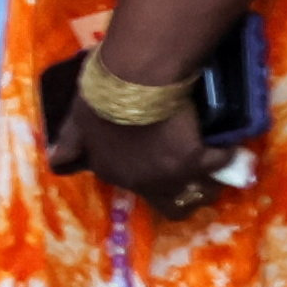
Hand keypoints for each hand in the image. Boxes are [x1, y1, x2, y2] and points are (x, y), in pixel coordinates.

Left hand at [41, 43, 222, 210]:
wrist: (132, 79)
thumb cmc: (101, 93)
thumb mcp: (77, 118)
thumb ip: (70, 141)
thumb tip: (55, 161)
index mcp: (109, 171)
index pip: (134, 187)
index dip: (152, 177)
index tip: (163, 163)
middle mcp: (139, 182)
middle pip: (172, 206)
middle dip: (186, 196)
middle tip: (197, 179)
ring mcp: (169, 174)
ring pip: (199, 194)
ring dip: (209, 183)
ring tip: (218, 170)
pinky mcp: (195, 159)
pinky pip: (220, 164)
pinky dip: (227, 155)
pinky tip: (231, 146)